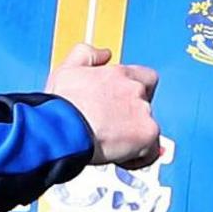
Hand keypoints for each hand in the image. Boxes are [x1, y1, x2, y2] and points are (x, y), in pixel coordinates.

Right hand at [44, 43, 160, 167]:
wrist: (62, 128)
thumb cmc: (61, 104)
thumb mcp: (68, 69)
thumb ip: (87, 54)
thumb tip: (104, 53)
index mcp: (118, 74)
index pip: (145, 77)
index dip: (136, 92)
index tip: (122, 103)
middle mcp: (135, 89)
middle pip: (146, 105)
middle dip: (132, 117)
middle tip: (111, 128)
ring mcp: (143, 111)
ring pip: (149, 129)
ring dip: (133, 137)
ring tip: (109, 144)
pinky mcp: (147, 134)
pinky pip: (151, 152)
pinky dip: (138, 158)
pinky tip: (118, 158)